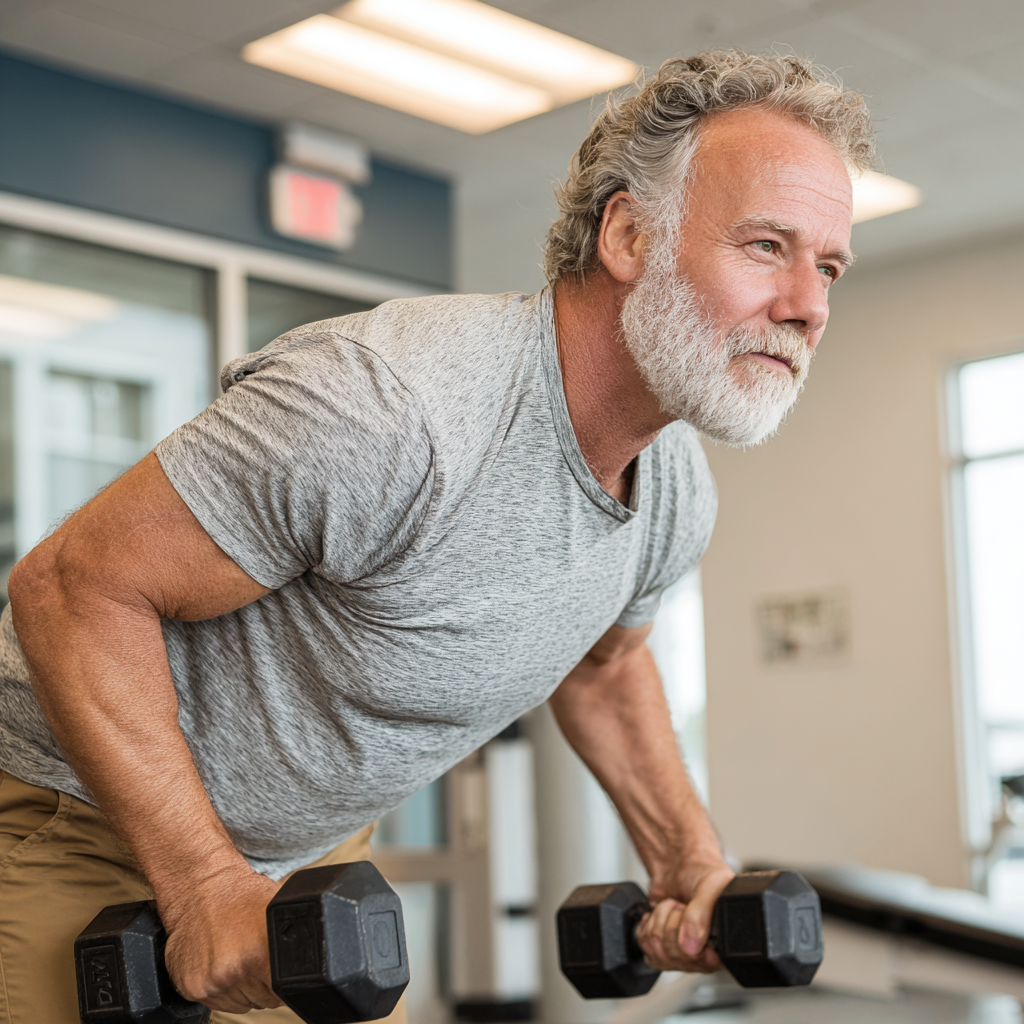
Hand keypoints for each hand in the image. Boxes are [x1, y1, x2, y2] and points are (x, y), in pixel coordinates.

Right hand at [161, 867, 284, 1012]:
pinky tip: (223, 962)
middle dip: (265, 981)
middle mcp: (235, 970)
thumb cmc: (241, 895)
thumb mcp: (279, 909)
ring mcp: (211, 983)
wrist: (201, 887)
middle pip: (266, 1000)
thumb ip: (296, 939)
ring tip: (238, 954)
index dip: (287, 981)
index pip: (286, 992)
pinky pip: (220, 1005)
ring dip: (244, 987)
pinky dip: (224, 990)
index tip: (280, 965)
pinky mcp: (193, 988)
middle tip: (255, 952)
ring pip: (243, 1005)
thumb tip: (317, 955)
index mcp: (261, 952)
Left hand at [635, 858, 734, 972]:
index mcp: (725, 944)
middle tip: (683, 905)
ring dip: (659, 921)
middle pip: (677, 957)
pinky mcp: (662, 947)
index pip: (705, 963)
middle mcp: (705, 953)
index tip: (689, 916)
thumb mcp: (711, 884)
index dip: (693, 941)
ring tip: (673, 907)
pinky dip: (647, 926)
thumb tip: (691, 947)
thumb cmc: (702, 872)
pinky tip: (658, 915)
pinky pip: (646, 948)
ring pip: (659, 953)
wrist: (680, 864)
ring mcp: (682, 953)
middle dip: (673, 922)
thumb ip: (702, 914)